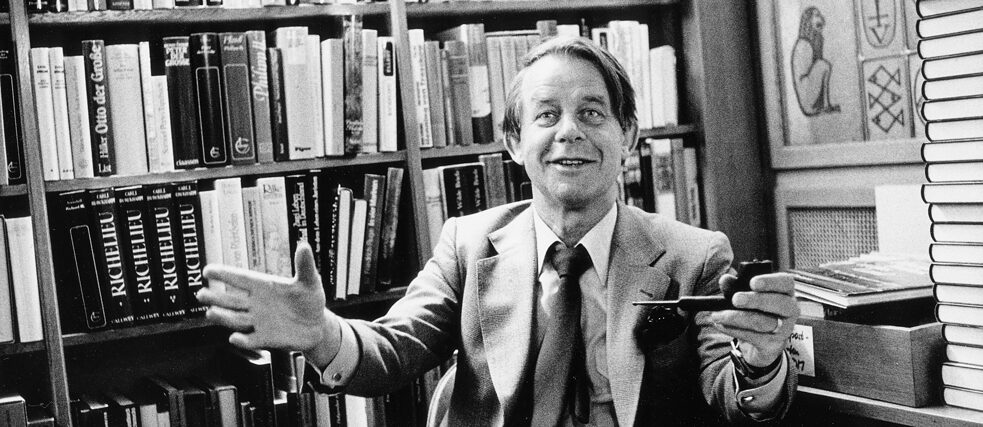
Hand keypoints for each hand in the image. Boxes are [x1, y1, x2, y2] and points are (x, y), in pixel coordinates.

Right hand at [197, 243, 340, 361]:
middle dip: (216, 297)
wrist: (317, 325)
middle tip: (200, 294)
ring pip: (236, 318)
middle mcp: (257, 304)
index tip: (207, 270)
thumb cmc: (310, 299)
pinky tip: (235, 338)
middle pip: (232, 300)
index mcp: (264, 286)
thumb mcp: (310, 281)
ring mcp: (259, 322)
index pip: (240, 278)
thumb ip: (305, 265)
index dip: (224, 274)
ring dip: (223, 316)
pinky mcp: (265, 338)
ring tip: (210, 313)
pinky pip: (251, 340)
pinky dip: (243, 340)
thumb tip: (304, 245)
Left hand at [708, 272, 798, 367]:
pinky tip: (721, 325)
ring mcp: (784, 328)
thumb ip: (735, 286)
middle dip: (754, 300)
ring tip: (717, 315)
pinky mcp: (774, 344)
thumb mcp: (744, 296)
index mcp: (785, 291)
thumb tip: (725, 280)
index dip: (770, 281)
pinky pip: (753, 337)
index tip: (752, 282)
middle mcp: (790, 309)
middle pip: (778, 303)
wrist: (759, 343)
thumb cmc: (754, 311)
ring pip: (762, 322)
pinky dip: (734, 330)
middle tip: (735, 299)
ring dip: (736, 318)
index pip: (786, 282)